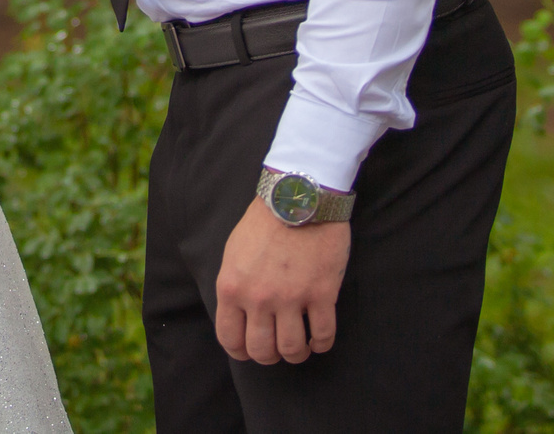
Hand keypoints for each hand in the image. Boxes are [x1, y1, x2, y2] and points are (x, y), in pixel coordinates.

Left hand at [215, 200, 349, 365]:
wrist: (298, 197)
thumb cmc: (264, 222)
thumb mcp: (234, 253)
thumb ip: (234, 286)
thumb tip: (238, 315)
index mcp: (232, 287)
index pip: (230, 339)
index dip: (241, 352)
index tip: (251, 351)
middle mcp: (258, 298)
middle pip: (262, 351)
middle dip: (270, 356)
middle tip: (278, 348)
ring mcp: (291, 297)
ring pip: (292, 349)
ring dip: (297, 354)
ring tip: (301, 346)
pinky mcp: (322, 293)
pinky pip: (323, 335)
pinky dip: (322, 344)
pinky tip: (319, 339)